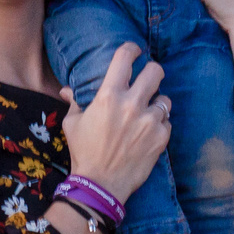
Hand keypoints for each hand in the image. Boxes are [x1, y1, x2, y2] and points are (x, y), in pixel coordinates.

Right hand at [59, 44, 169, 202]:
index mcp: (109, 95)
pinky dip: (160, 125)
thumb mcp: (72, 124)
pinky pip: (167, 122)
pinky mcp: (161, 138)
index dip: (132, 49)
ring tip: (149, 112)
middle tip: (148, 80)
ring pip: (165, 98)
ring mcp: (150, 121)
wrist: (100, 184)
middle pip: (156, 71)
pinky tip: (149, 133)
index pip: (125, 58)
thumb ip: (74, 102)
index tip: (134, 51)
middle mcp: (132, 104)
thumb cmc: (83, 152)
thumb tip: (67, 90)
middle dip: (152, 72)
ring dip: (157, 102)